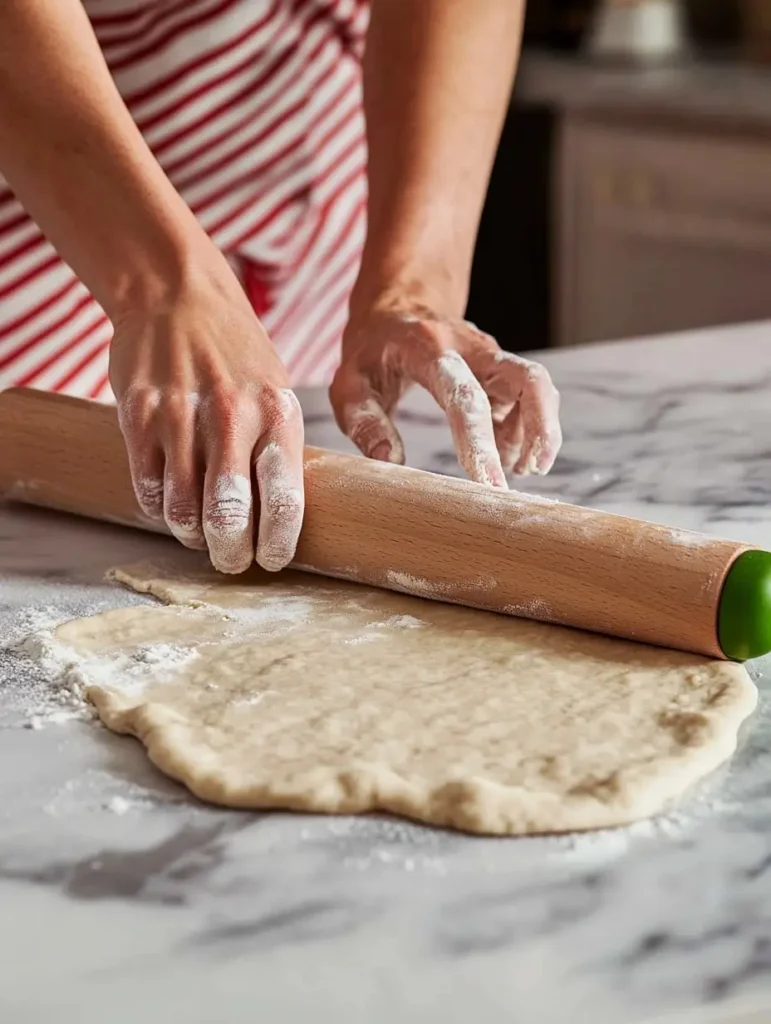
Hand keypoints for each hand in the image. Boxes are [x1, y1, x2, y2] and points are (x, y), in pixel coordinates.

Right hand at [109, 266, 303, 574]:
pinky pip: (148, 489)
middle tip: (230, 560)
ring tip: (200, 531)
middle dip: (230, 554)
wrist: (177, 296)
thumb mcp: (276, 392)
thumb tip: (277, 519)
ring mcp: (180, 416)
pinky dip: (160, 507)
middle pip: (229, 516)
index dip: (277, 544)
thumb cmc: (236, 356)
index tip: (270, 560)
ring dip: (192, 534)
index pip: (283, 499)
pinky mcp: (137, 416)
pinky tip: (170, 499)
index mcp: (277, 414)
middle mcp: (231, 417)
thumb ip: (277, 449)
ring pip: (182, 511)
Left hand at [330, 306, 561, 486]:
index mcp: (429, 350)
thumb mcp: (349, 383)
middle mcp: (472, 348)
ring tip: (517, 470)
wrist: (397, 309)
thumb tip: (390, 460)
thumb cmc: (371, 352)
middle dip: (541, 429)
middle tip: (530, 474)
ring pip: (537, 388)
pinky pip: (529, 399)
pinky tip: (509, 458)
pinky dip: (527, 431)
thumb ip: (364, 422)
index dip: (479, 441)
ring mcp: (493, 357)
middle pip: (528, 380)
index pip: (464, 397)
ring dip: (540, 432)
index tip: (488, 484)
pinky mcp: (502, 371)